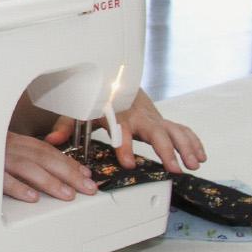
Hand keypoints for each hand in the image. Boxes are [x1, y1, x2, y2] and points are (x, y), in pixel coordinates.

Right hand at [2, 130, 98, 202]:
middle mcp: (6, 146)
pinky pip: (2, 179)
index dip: (67, 161)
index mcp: (11, 141)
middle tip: (87, 187)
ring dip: (50, 181)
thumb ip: (17, 156)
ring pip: (27, 167)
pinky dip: (19, 187)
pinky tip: (33, 197)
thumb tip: (45, 170)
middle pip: (41, 157)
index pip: (44, 150)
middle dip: (68, 172)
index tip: (85, 173)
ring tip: (68, 194)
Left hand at [44, 89, 206, 173]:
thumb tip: (50, 140)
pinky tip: (200, 157)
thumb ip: (66, 126)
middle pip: (155, 133)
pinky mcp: (162, 121)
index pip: (121, 131)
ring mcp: (153, 118)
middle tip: (173, 169)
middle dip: (166, 151)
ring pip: (174, 131)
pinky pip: (182, 130)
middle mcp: (139, 116)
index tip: (129, 163)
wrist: (115, 82)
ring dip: (185, 148)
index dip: (124, 146)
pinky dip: (193, 142)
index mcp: (116, 115)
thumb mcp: (78, 112)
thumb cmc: (96, 100)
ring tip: (193, 165)